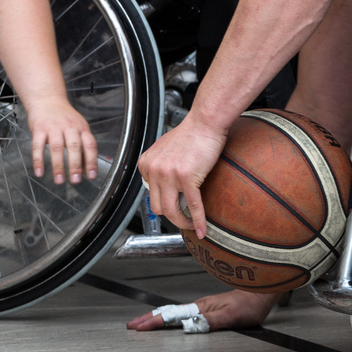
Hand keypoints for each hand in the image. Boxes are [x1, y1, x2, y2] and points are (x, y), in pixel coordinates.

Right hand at [23, 96, 98, 184]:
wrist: (47, 99)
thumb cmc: (65, 117)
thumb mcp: (78, 129)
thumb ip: (82, 149)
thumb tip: (87, 171)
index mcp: (81, 128)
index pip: (90, 145)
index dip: (92, 161)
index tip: (91, 176)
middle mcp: (69, 127)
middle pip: (74, 146)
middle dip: (75, 165)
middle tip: (75, 180)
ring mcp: (53, 127)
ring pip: (56, 147)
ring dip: (58, 166)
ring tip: (59, 180)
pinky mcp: (39, 129)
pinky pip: (37, 146)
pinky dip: (38, 160)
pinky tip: (39, 172)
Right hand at [125, 289, 277, 331]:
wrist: (263, 293)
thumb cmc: (251, 304)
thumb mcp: (232, 316)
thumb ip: (211, 321)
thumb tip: (189, 327)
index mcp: (202, 307)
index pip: (172, 316)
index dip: (153, 322)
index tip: (138, 327)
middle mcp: (200, 305)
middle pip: (169, 312)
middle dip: (149, 319)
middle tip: (133, 325)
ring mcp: (204, 306)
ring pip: (175, 312)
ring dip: (157, 317)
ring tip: (144, 323)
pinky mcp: (210, 308)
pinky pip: (183, 312)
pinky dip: (170, 316)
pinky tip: (170, 319)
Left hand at [137, 112, 227, 238]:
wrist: (205, 122)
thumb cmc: (191, 132)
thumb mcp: (164, 149)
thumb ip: (159, 166)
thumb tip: (162, 185)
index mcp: (146, 164)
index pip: (149, 194)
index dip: (163, 203)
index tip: (174, 207)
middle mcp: (154, 170)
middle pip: (157, 207)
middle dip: (171, 216)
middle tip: (183, 218)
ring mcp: (169, 175)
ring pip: (171, 211)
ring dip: (182, 223)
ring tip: (191, 225)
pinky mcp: (187, 178)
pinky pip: (192, 206)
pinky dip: (197, 221)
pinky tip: (202, 229)